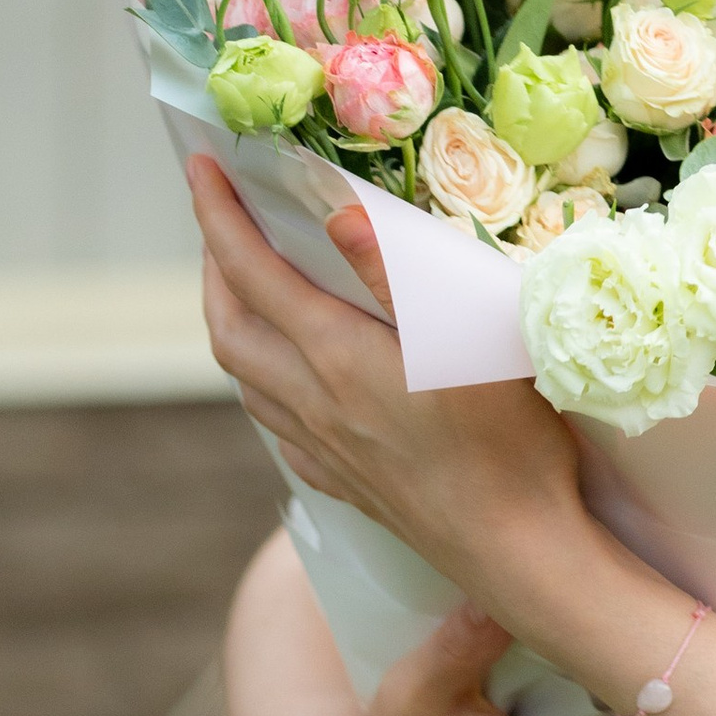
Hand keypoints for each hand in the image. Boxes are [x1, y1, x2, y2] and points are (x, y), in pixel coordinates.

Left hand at [191, 155, 582, 603]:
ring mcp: (326, 449)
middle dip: (213, 269)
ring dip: (231, 324)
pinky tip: (290, 384)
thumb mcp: (465, 338)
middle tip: (220, 223)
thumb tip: (336, 213)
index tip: (198, 166)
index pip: (253, 272)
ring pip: (246, 380)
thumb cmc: (507, 440)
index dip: (219, 216)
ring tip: (245, 292)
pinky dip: (265, 386)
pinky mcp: (348, 484)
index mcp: (336, 357)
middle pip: (229, 329)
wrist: (517, 549)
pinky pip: (279, 427)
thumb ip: (396, 274)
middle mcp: (314, 403)